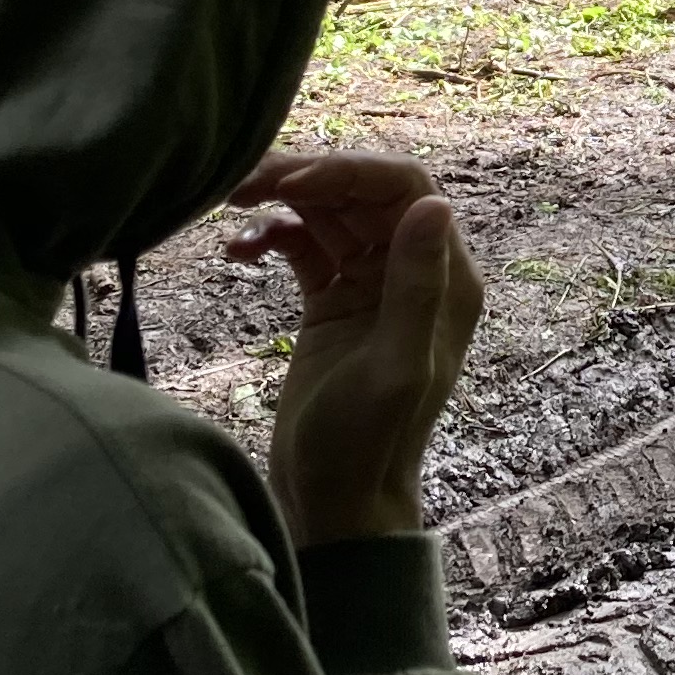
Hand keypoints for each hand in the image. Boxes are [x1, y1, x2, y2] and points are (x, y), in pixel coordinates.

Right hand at [224, 149, 480, 546]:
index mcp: (445, 279)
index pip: (405, 188)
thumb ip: (415, 288)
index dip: (350, 172)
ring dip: (282, 201)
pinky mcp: (331, 302)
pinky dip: (271, 236)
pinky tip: (236, 251)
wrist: (334, 502)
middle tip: (240, 182)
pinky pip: (303, 246)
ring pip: (329, 214)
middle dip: (306, 178)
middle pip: (362, 193)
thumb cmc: (368, 445)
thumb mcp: (393, 367)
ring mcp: (369, 285)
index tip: (290, 183)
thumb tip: (434, 204)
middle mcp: (412, 272)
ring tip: (228, 202)